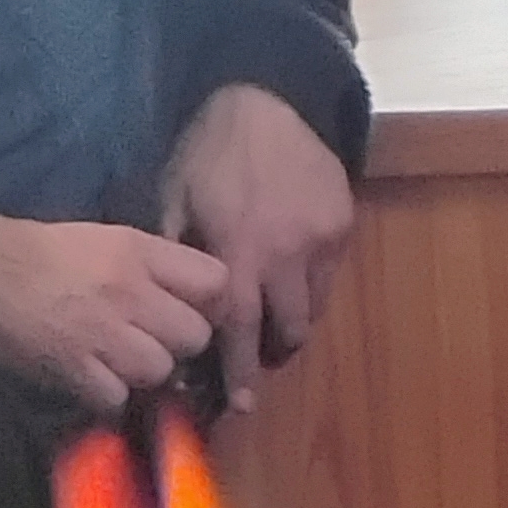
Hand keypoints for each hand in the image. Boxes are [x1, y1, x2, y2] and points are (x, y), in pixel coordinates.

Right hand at [0, 215, 229, 415]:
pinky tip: (92, 379)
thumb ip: (153, 264)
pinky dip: (107, 395)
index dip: (212, 302)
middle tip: (153, 341)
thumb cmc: (39, 250)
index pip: (216, 281)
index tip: (195, 310)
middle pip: (195, 335)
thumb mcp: (106, 238)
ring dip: (144, 373)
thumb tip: (191, 296)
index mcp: (139, 251)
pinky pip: (117, 397)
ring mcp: (103, 333)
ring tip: (120, 362)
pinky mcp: (74, 369)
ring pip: (160, 370)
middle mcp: (130, 291)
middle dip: (179, 343)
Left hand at [159, 84, 355, 413]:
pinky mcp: (343, 223)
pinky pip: (330, 273)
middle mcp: (286, 253)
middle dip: (273, 347)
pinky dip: (311, 281)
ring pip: (314, 305)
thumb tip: (164, 305)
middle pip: (287, 328)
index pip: (240, 328)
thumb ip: (174, 254)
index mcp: (239, 250)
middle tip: (258, 351)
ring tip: (275, 308)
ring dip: (293, 317)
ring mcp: (321, 239)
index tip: (242, 405)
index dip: (240, 370)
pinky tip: (292, 264)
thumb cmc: (210, 151)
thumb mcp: (175, 198)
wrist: (268, 101)